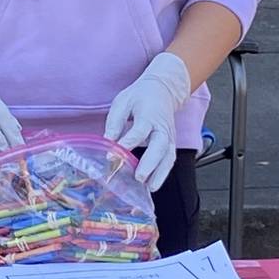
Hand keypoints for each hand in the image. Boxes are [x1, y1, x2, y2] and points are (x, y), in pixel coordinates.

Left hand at [104, 52, 192, 189]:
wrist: (164, 90)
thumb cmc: (140, 97)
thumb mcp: (122, 102)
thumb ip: (115, 122)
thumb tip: (108, 142)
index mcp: (148, 114)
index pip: (139, 131)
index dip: (127, 143)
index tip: (113, 155)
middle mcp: (162, 126)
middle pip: (160, 146)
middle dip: (150, 163)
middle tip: (139, 177)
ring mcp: (169, 136)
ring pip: (168, 156)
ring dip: (160, 173)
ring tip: (150, 188)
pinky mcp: (171, 143)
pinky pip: (169, 160)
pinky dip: (163, 173)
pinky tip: (153, 185)